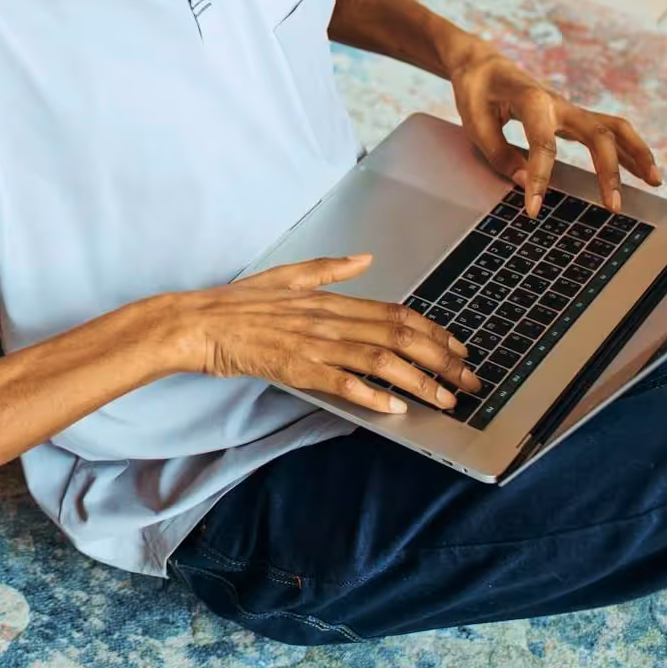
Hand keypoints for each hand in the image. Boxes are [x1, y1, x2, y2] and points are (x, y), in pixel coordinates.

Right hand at [168, 255, 480, 415]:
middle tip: (469, 380)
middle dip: (441, 360)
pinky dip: (370, 394)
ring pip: (377, 359)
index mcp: (328, 300)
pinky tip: (393, 408)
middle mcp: (327, 319)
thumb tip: (364, 259)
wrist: (197, 323)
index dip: (434, 331)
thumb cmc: (237, 304)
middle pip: (397, 336)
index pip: (395, 312)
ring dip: (417, 381)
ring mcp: (312, 344)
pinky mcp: (294, 367)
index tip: (459, 348)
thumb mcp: (286, 276)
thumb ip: (328, 271)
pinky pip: (339, 382)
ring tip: (445, 399)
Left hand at [448, 43, 661, 216]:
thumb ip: (498, 152)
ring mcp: (569, 109)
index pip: (544, 144)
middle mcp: (558, 103)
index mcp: (532, 100)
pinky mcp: (572, 117)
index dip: (540, 178)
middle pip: (597, 133)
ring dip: (637, 154)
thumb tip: (525, 182)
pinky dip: (629, 150)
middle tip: (614, 207)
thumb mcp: (473, 119)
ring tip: (655, 182)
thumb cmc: (476, 90)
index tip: (534, 209)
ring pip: (614, 128)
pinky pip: (609, 132)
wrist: (482, 64)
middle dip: (609, 171)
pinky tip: (643, 172)